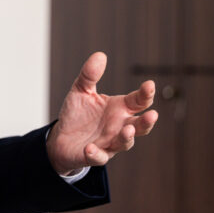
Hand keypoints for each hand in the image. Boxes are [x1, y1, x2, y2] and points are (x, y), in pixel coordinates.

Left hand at [46, 52, 157, 175]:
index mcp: (119, 109)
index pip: (138, 101)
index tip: (149, 85)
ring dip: (127, 138)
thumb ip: (89, 75)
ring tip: (127, 130)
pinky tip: (90, 148)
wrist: (61, 138)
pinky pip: (98, 157)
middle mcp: (119, 127)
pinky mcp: (94, 155)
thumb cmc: (77, 114)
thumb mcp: (81, 91)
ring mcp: (109, 143)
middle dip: (146, 122)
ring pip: (124, 143)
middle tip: (152, 115)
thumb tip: (100, 55)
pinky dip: (96, 153)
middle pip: (139, 126)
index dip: (145, 94)